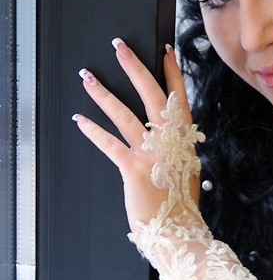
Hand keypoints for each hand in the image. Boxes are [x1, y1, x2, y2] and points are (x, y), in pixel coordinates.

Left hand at [74, 40, 198, 231]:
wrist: (180, 232)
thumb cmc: (181, 206)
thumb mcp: (185, 172)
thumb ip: (176, 151)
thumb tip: (168, 138)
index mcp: (184, 141)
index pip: (178, 98)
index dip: (171, 73)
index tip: (163, 50)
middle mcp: (170, 142)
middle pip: (151, 96)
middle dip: (134, 68)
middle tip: (119, 47)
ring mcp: (152, 154)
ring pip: (125, 115)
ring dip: (104, 94)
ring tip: (88, 77)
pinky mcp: (134, 169)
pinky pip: (110, 144)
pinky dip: (94, 131)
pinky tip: (80, 119)